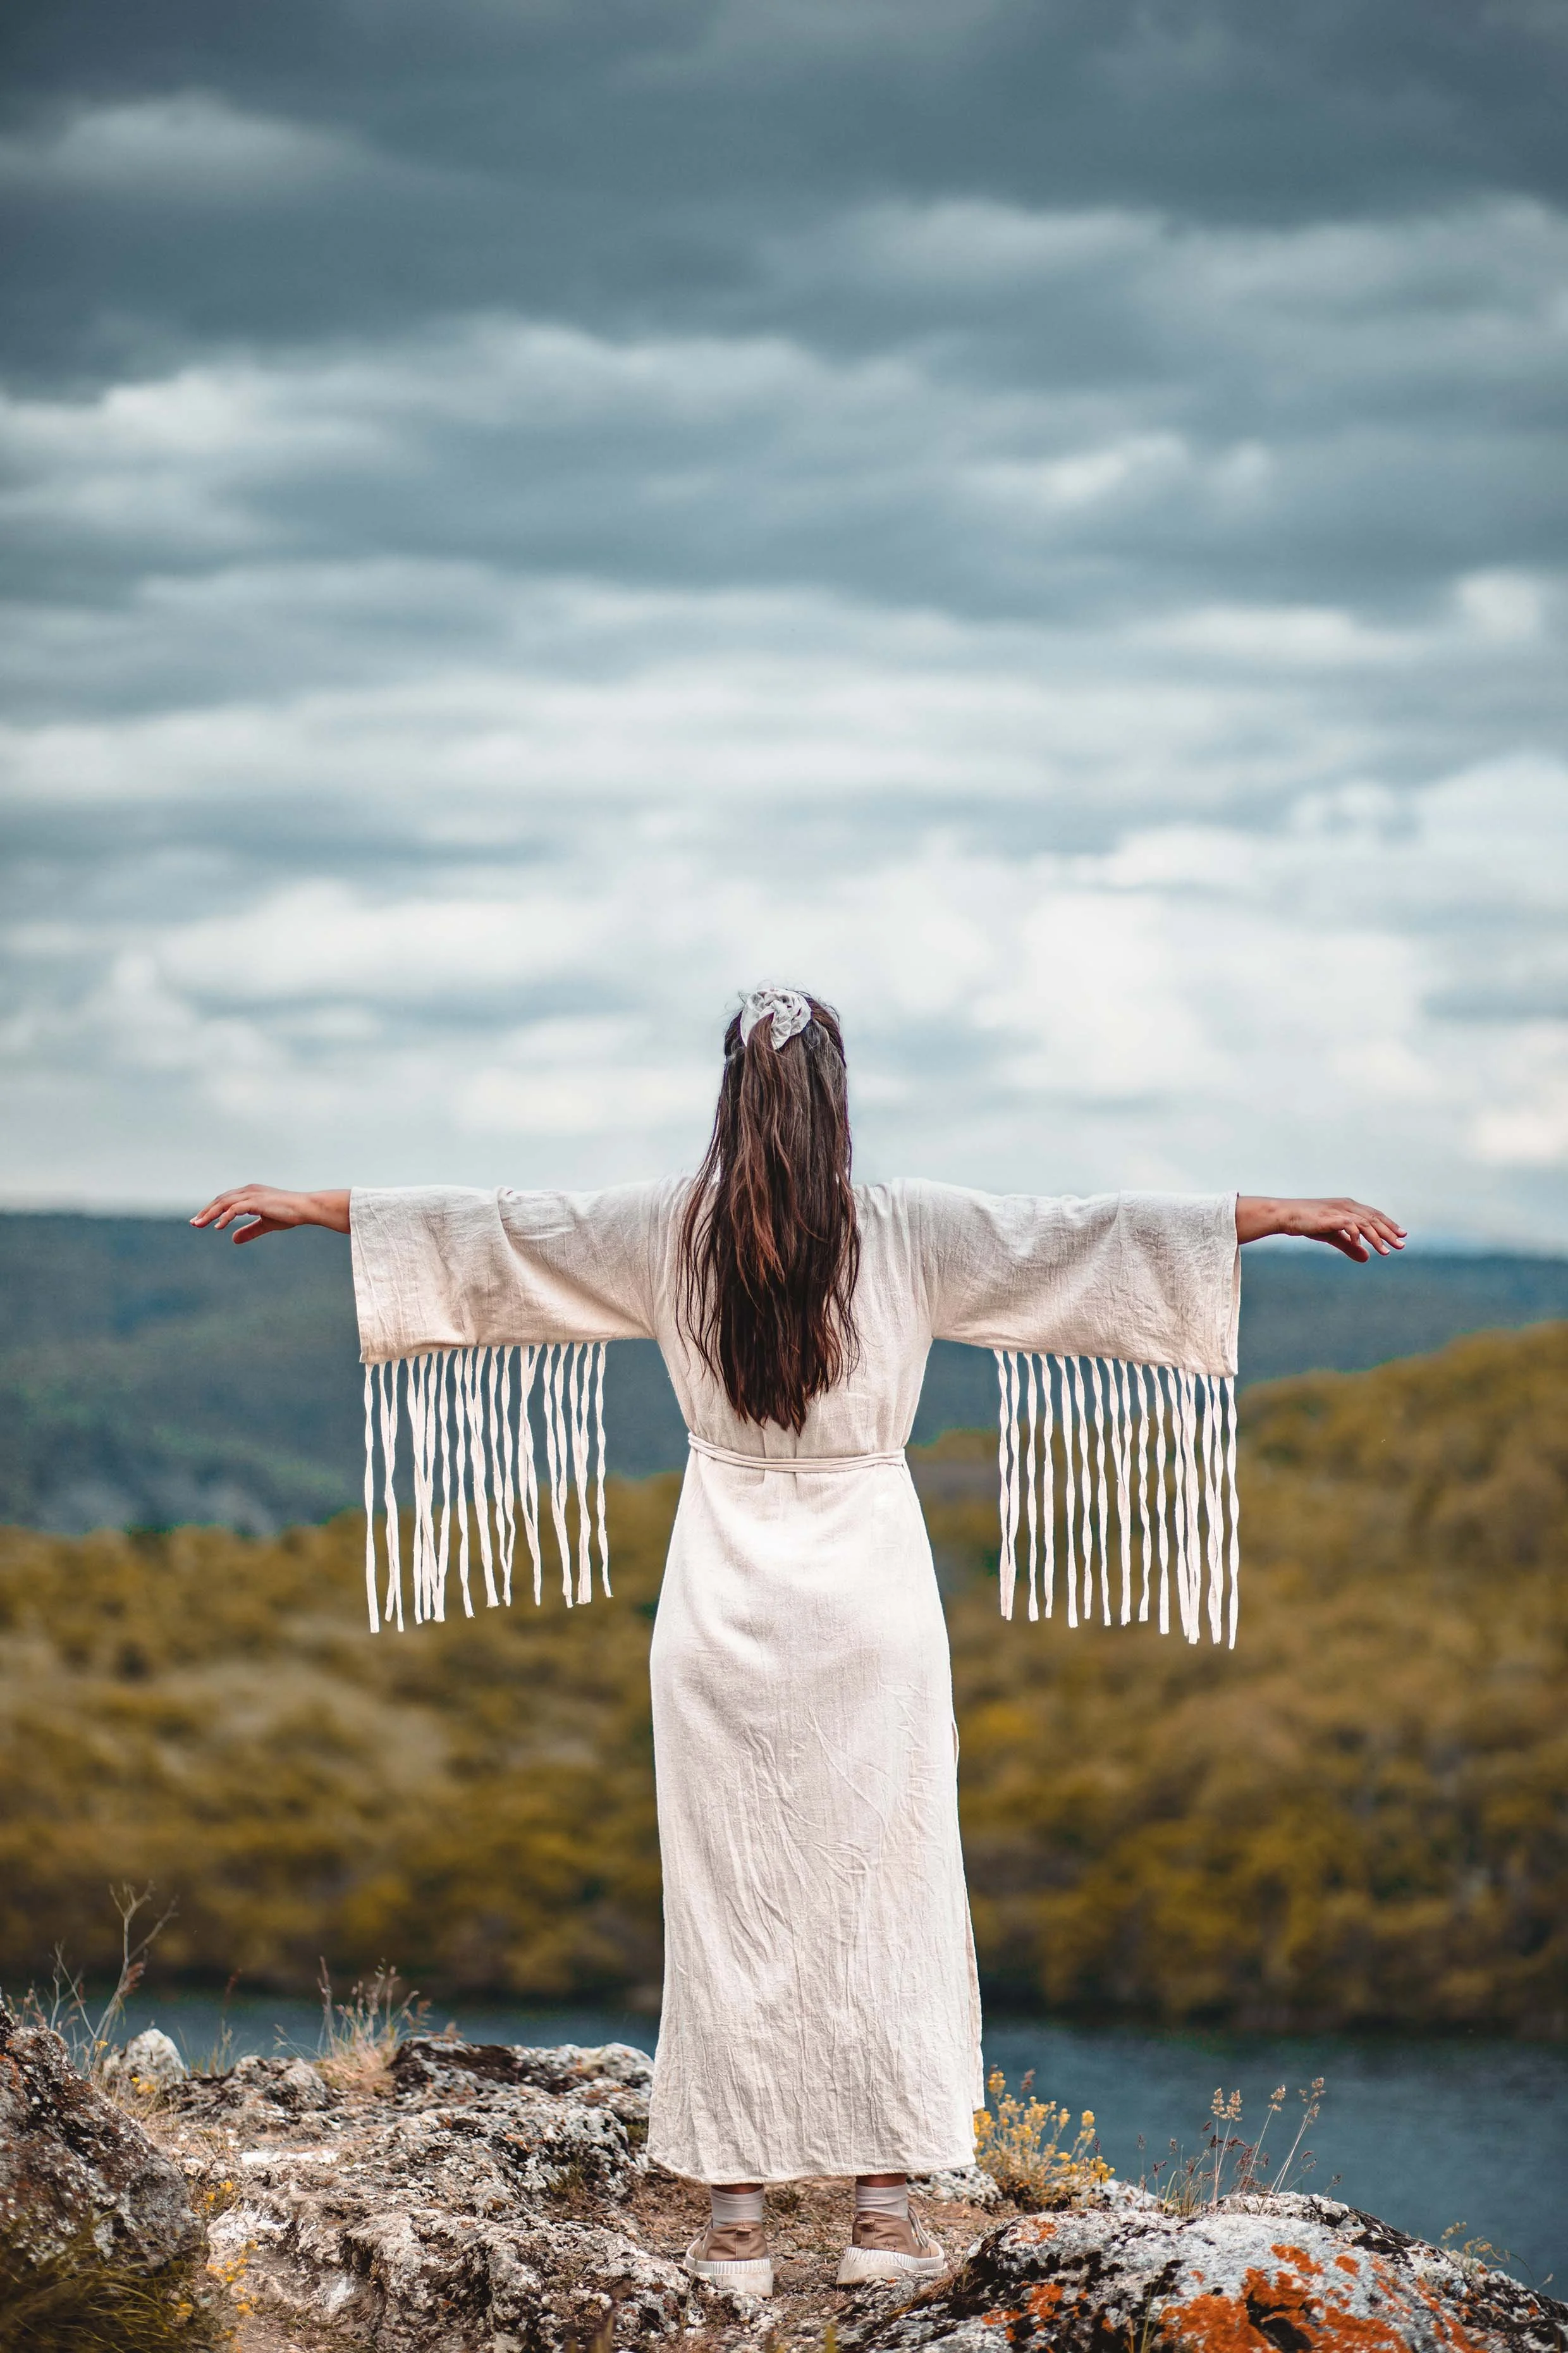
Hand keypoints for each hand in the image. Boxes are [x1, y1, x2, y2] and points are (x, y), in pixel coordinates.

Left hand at [190, 1186, 350, 1242]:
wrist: (305, 1208)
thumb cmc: (289, 1213)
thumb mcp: (266, 1224)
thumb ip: (250, 1231)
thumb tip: (233, 1239)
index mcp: (250, 1193)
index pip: (225, 1200)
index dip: (212, 1210)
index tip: (201, 1221)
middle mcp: (248, 1190)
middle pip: (220, 1200)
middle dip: (206, 1211)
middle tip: (194, 1223)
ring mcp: (252, 1194)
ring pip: (224, 1203)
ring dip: (210, 1214)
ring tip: (199, 1225)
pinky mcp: (256, 1201)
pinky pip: (234, 1209)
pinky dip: (225, 1218)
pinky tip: (219, 1227)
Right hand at [1235, 1196, 1404, 1261]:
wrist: (1286, 1215)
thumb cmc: (1307, 1223)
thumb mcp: (1333, 1236)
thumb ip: (1350, 1246)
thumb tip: (1367, 1258)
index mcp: (1349, 1206)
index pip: (1374, 1215)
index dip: (1389, 1225)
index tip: (1402, 1235)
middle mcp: (1347, 1206)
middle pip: (1374, 1219)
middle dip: (1389, 1232)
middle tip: (1402, 1245)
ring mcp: (1339, 1210)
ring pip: (1365, 1223)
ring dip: (1377, 1237)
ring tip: (1386, 1251)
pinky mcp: (1331, 1217)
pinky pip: (1349, 1225)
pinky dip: (1358, 1236)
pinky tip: (1363, 1247)